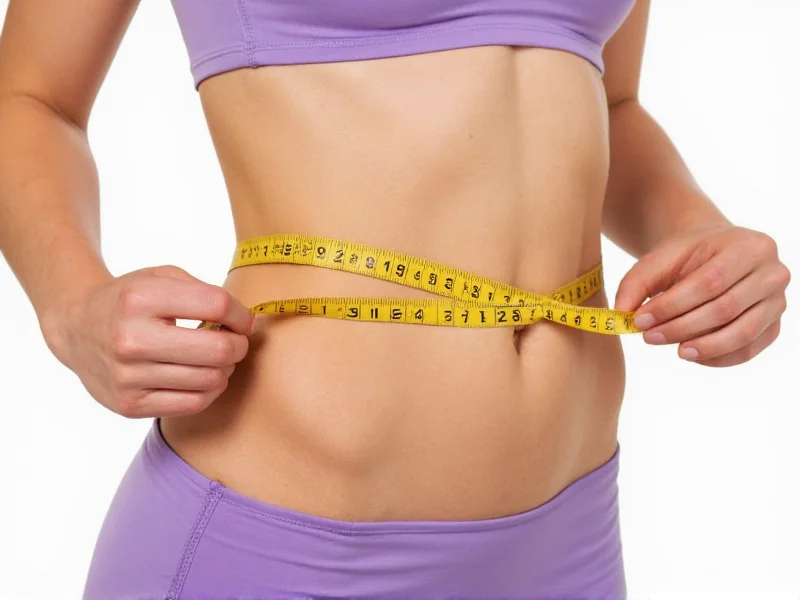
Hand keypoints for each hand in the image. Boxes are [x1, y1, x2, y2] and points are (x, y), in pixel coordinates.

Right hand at [43, 265, 255, 417]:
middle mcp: (130, 339)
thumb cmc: (130, 301)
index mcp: (140, 298)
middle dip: (240, 345)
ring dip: (226, 368)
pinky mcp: (129, 405)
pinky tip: (204, 376)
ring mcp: (127, 376)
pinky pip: (193, 404)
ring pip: (210, 379)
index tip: (243, 319)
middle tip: (236, 341)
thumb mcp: (160, 277)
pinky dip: (210, 390)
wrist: (77, 327)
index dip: (241, 313)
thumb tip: (246, 322)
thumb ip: (203, 292)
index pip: (216, 305)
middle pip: (218, 349)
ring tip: (217, 357)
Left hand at [614, 224, 789, 366]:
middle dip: (682, 327)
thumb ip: (635, 283)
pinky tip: (692, 354)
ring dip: (703, 347)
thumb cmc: (688, 256)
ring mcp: (778, 301)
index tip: (640, 321)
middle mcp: (772, 273)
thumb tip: (619, 315)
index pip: (709, 282)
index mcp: (748, 246)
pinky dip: (718, 358)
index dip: (672, 306)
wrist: (716, 252)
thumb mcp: (659, 259)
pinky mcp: (773, 326)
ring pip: (741, 333)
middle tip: (649, 337)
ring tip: (674, 350)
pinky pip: (748, 350)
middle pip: (725, 309)